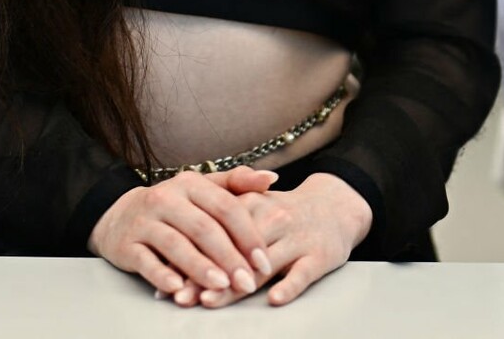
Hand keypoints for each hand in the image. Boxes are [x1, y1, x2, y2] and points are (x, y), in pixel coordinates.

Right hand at [90, 168, 278, 300]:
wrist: (119, 215)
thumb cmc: (173, 206)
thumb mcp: (202, 189)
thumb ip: (237, 183)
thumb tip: (271, 179)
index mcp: (190, 183)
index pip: (226, 207)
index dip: (248, 235)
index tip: (264, 262)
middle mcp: (166, 198)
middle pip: (203, 228)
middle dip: (229, 258)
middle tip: (247, 283)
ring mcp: (144, 221)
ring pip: (176, 244)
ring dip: (200, 267)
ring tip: (221, 286)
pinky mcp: (126, 244)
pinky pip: (145, 260)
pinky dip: (162, 275)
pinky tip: (179, 288)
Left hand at [193, 172, 373, 307]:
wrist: (335, 205)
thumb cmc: (284, 213)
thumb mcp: (253, 206)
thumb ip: (220, 226)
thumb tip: (177, 257)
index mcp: (251, 204)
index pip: (215, 232)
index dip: (190, 256)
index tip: (168, 278)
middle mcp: (272, 218)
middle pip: (233, 251)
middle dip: (205, 274)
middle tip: (182, 295)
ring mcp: (296, 237)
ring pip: (262, 265)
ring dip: (235, 284)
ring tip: (211, 300)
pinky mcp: (319, 255)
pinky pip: (302, 273)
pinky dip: (289, 286)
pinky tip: (274, 299)